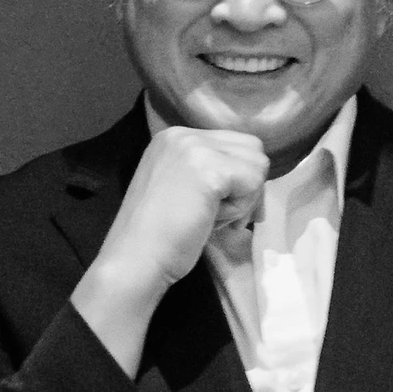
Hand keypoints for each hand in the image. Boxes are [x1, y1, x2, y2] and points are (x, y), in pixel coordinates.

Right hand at [71, 127, 266, 374]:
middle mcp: (184, 133)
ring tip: (211, 217)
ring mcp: (196, 148)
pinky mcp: (209, 169)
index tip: (219, 208)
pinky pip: (254, 181)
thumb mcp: (185, 189)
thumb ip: (211, 174)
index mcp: (174, 137)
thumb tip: (255, 177)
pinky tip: (213, 220)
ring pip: (257, 163)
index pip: (234, 143)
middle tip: (219, 215)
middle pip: (251, 148)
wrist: (135, 258)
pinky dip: (241, 207)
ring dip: (244, 197)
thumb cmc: (159, 236)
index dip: (238, 178)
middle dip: (246, 185)